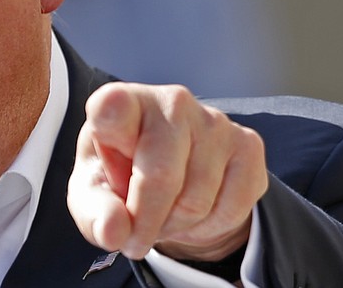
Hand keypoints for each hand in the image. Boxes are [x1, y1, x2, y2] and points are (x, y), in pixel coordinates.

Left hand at [68, 82, 267, 261]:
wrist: (166, 173)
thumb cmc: (120, 177)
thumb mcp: (94, 196)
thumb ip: (96, 213)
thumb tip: (114, 232)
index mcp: (122, 104)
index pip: (114, 104)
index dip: (110, 119)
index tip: (108, 132)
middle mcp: (171, 102)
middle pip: (160, 176)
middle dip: (145, 222)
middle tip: (134, 240)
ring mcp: (214, 120)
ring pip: (196, 201)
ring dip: (175, 226)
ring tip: (162, 217)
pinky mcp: (248, 144)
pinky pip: (232, 209)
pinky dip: (208, 228)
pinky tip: (192, 214)